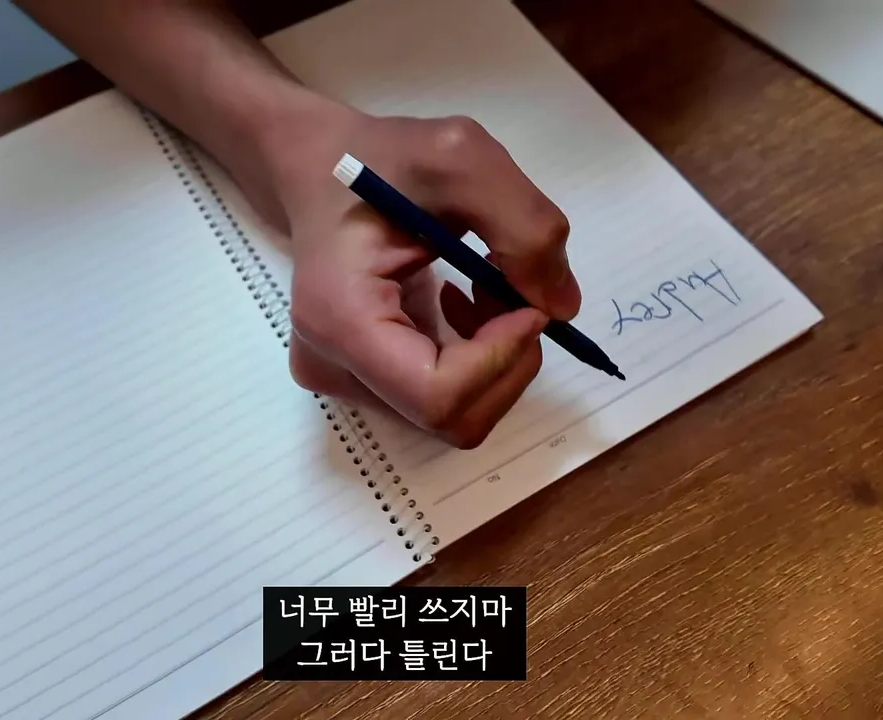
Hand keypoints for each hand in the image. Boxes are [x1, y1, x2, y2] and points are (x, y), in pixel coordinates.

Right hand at [263, 107, 580, 448]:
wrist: (320, 168)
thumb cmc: (381, 158)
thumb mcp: (464, 158)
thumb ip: (526, 228)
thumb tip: (561, 307)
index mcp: (340, 319)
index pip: (438, 396)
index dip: (501, 359)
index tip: (528, 301)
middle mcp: (333, 366)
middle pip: (450, 416)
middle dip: (506, 358)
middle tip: (513, 286)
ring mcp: (345, 382)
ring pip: (454, 414)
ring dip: (496, 356)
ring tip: (487, 286)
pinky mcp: (366, 382)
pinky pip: (444, 399)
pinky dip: (480, 359)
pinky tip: (468, 303)